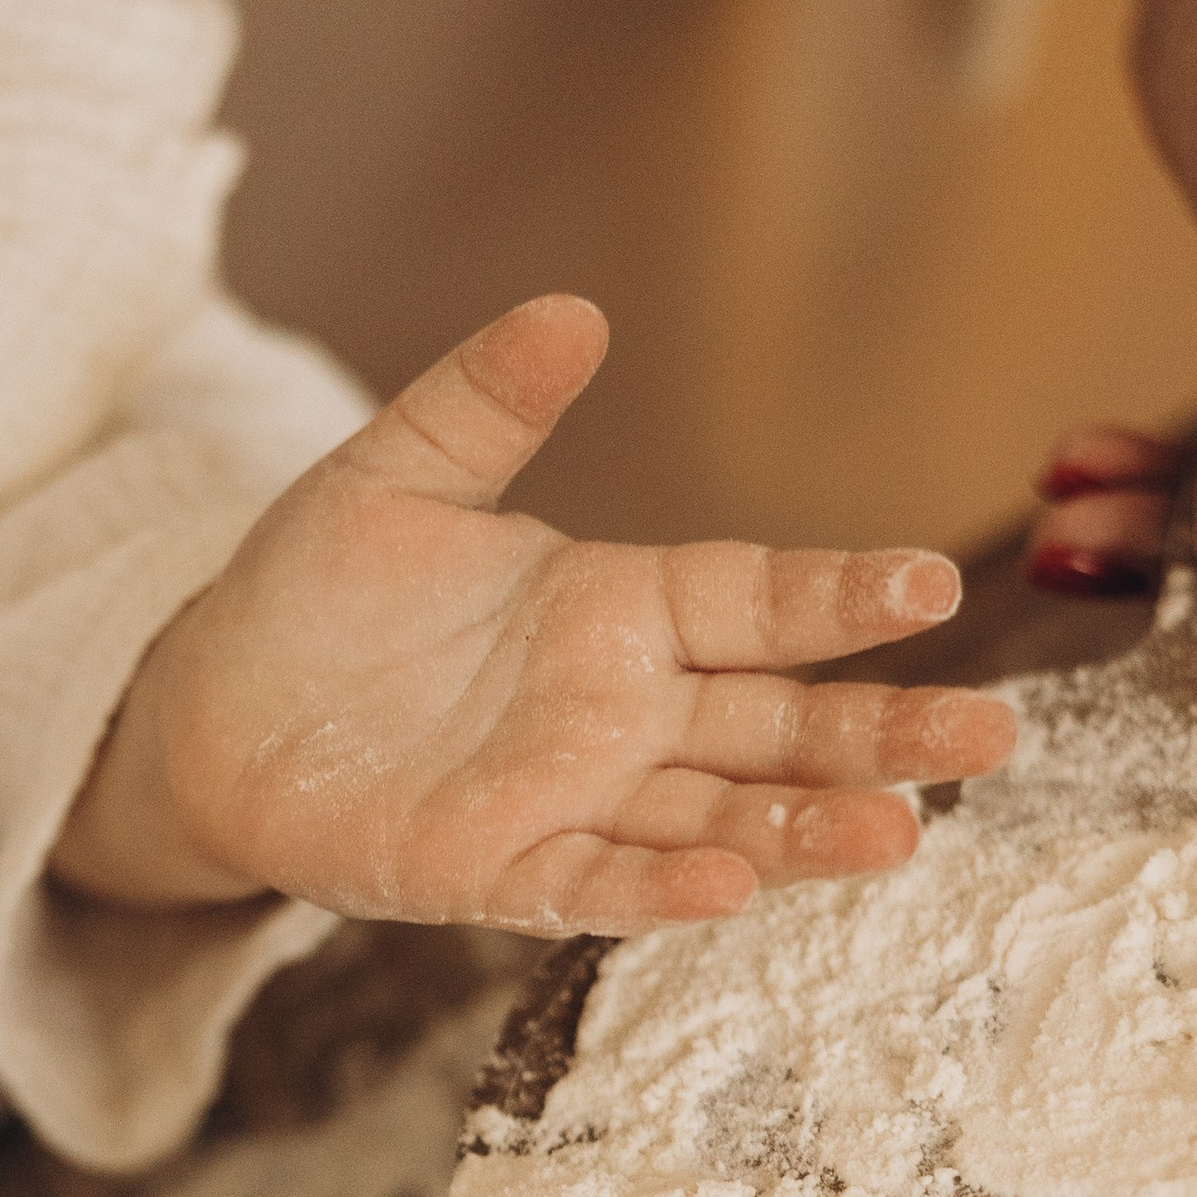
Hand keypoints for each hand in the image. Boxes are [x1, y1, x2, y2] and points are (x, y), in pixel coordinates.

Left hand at [55, 296, 1016, 934]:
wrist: (204, 706)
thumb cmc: (311, 594)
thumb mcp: (393, 476)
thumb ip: (484, 405)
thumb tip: (571, 313)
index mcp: (615, 605)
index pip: (757, 597)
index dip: (841, 593)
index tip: (934, 585)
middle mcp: (616, 709)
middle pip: (775, 722)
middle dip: (879, 731)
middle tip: (992, 736)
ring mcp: (565, 795)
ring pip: (715, 812)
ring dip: (803, 826)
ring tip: (899, 832)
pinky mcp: (494, 866)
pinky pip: (593, 880)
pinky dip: (662, 884)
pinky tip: (733, 884)